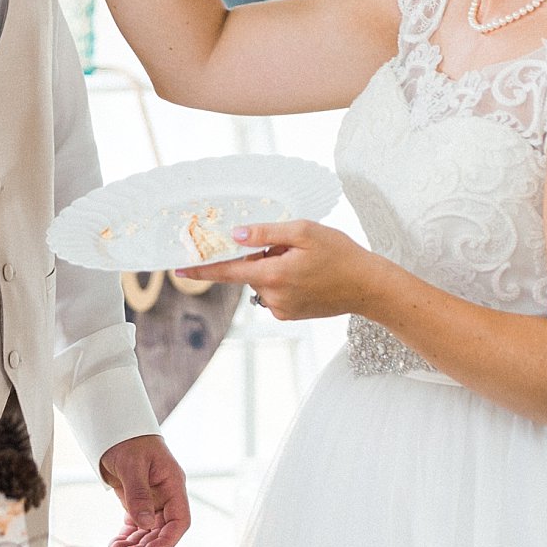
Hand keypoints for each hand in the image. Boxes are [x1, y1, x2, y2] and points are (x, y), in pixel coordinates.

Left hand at [98, 433, 189, 546]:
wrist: (116, 430)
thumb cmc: (129, 441)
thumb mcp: (132, 466)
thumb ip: (138, 495)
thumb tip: (145, 525)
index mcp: (173, 485)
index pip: (179, 521)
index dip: (167, 540)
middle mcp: (166, 497)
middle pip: (163, 531)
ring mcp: (152, 501)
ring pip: (148, 532)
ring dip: (134, 546)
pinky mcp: (138, 502)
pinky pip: (136, 526)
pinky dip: (126, 538)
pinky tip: (115, 546)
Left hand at [179, 220, 386, 320]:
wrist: (368, 286)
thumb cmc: (340, 254)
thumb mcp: (304, 232)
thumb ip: (267, 232)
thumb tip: (237, 234)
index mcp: (273, 274)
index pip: (227, 271)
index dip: (202, 270)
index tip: (179, 270)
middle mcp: (273, 296)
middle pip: (250, 271)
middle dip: (262, 256)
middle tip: (292, 248)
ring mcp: (281, 309)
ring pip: (263, 282)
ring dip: (274, 269)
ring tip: (306, 263)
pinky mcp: (291, 315)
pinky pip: (275, 294)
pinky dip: (284, 282)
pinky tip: (308, 277)